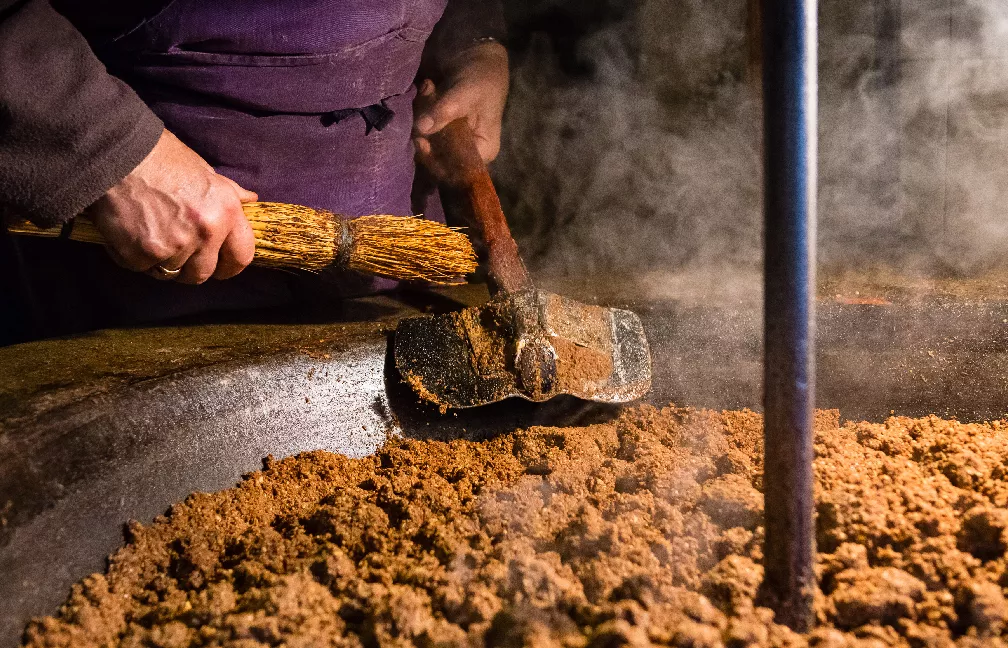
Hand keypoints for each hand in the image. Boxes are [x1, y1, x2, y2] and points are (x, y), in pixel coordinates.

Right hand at [88, 128, 257, 283]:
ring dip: (162, 261)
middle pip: (203, 273)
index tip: (221, 267)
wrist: (114, 152)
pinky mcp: (141, 254)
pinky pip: (142, 268)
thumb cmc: (159, 156)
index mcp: (225, 211)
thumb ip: (228, 193)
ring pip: (171, 273)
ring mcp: (173, 246)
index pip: (241, 257)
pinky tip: (130, 233)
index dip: (230, 266)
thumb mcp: (204, 170)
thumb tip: (250, 200)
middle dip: (191, 267)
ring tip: (151, 234)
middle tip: (177, 252)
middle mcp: (204, 231)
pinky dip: (135, 256)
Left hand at [413, 41, 508, 162]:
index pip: (458, 170)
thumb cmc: (482, 76)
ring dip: (423, 115)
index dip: (437, 161)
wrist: (478, 53)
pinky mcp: (443, 126)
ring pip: (429, 142)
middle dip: (427, 134)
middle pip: (440, 157)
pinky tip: (427, 88)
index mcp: (484, 149)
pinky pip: (425, 128)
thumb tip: (422, 128)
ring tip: (429, 89)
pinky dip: (422, 109)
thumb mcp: (466, 93)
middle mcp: (469, 149)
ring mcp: (454, 138)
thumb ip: (445, 112)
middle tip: (424, 107)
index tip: (421, 142)